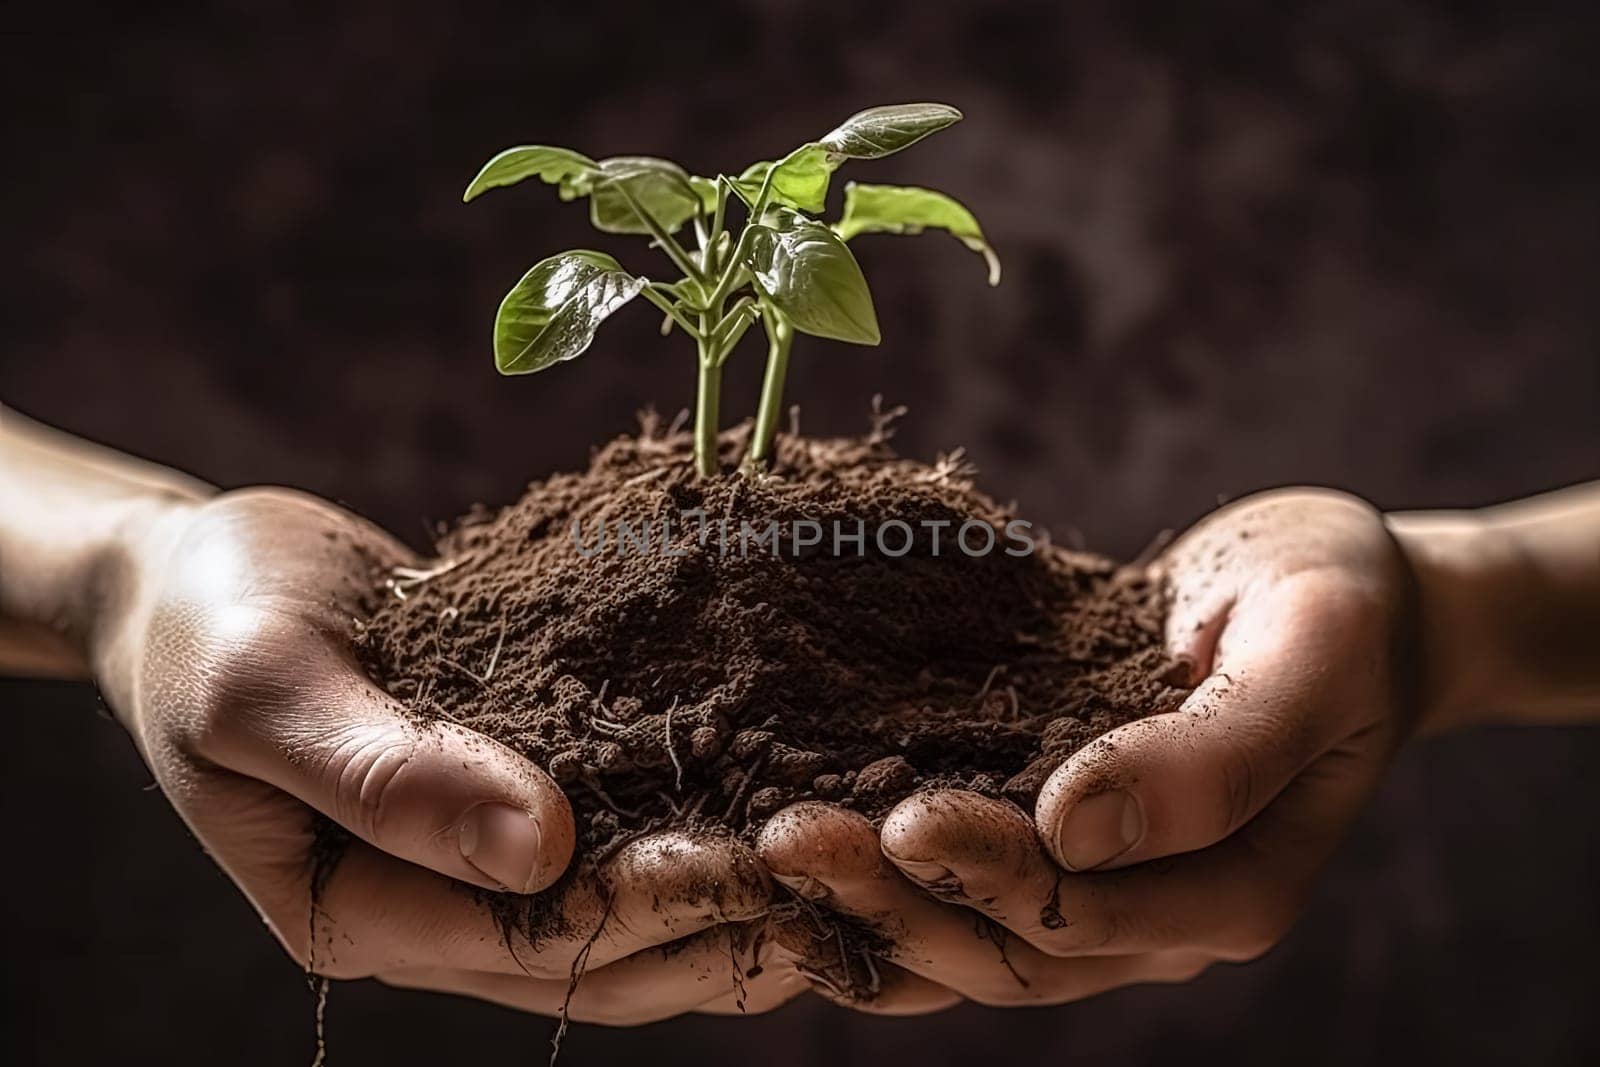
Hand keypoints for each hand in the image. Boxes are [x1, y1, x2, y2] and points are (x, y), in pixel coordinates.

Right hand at [94, 487, 774, 1021]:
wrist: (204, 575)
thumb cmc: (208, 626)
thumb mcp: (264, 690)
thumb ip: (386, 775)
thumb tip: (540, 848)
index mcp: (353, 913)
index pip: (528, 942)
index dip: (645, 909)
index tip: (752, 859)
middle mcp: (429, 911)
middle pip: (599, 960)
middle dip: (720, 928)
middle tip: (839, 883)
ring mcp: (474, 865)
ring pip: (626, 921)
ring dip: (733, 904)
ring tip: (847, 867)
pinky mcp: (517, 799)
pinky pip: (620, 839)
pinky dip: (701, 830)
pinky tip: (788, 795)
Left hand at [757, 488, 1412, 1006]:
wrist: (1340, 600)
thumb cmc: (1338, 610)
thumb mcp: (1309, 653)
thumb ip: (1216, 753)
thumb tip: (1078, 828)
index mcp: (1229, 890)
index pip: (1082, 918)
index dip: (987, 875)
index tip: (901, 816)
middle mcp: (1154, 918)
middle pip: (999, 952)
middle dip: (888, 902)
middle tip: (781, 836)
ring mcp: (1098, 893)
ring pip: (959, 944)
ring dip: (859, 909)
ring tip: (760, 850)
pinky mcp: (1048, 846)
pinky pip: (951, 894)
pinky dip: (873, 886)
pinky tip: (792, 847)